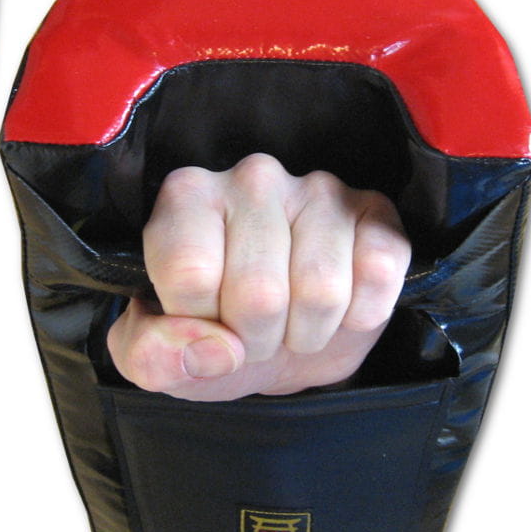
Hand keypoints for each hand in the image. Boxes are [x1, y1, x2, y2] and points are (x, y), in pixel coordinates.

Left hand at [107, 154, 410, 401]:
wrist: (279, 340)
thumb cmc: (210, 333)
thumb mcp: (154, 354)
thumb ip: (151, 354)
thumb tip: (211, 350)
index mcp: (186, 197)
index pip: (189, 275)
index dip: (198, 324)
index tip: (201, 322)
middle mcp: (251, 178)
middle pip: (258, 293)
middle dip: (256, 338)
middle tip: (251, 330)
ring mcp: (318, 189)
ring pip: (321, 292)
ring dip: (306, 332)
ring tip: (290, 319)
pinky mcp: (375, 210)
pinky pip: (379, 276)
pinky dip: (360, 315)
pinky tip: (338, 305)